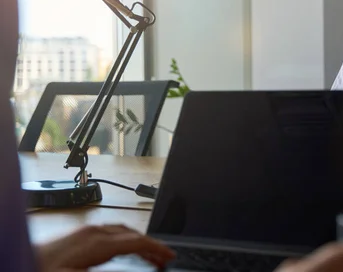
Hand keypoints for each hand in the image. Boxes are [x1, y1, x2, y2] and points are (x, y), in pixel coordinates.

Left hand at [35, 224, 175, 271]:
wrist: (14, 261)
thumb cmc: (41, 270)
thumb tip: (136, 267)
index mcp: (97, 241)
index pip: (136, 240)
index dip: (157, 248)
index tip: (170, 256)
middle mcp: (93, 232)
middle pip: (132, 233)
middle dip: (150, 245)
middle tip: (163, 259)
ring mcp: (85, 231)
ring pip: (121, 231)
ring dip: (137, 242)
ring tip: (148, 256)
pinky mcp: (77, 235)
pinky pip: (110, 232)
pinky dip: (124, 241)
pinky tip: (122, 250)